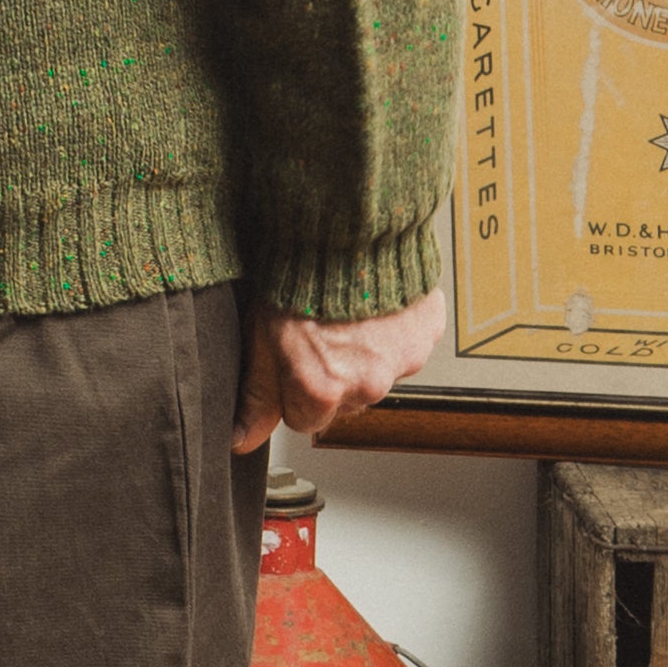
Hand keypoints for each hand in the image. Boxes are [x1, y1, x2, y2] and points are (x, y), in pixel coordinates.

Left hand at [230, 287, 445, 452]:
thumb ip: (256, 396)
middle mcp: (367, 385)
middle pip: (343, 398)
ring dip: (361, 351)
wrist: (344, 226)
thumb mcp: (260, 336)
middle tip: (315, 328)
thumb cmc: (296, 274)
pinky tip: (369, 303)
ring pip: (374, 371)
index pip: (302, 419)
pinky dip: (390, 329)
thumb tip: (241, 440)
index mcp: (323, 391)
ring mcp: (402, 361)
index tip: (289, 358)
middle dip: (330, 372)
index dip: (291, 387)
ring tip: (342, 311)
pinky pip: (405, 344)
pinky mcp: (426, 334)